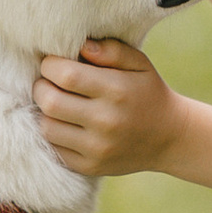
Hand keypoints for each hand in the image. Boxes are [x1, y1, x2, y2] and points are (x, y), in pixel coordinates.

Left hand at [35, 38, 182, 179]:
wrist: (170, 138)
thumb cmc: (147, 92)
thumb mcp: (139, 64)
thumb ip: (112, 50)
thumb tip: (81, 46)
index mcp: (117, 90)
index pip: (66, 74)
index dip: (50, 65)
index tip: (53, 63)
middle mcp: (106, 121)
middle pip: (50, 101)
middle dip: (41, 87)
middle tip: (48, 82)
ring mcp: (97, 148)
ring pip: (47, 127)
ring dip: (44, 111)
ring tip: (54, 102)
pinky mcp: (90, 167)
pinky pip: (55, 148)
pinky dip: (52, 133)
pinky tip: (63, 123)